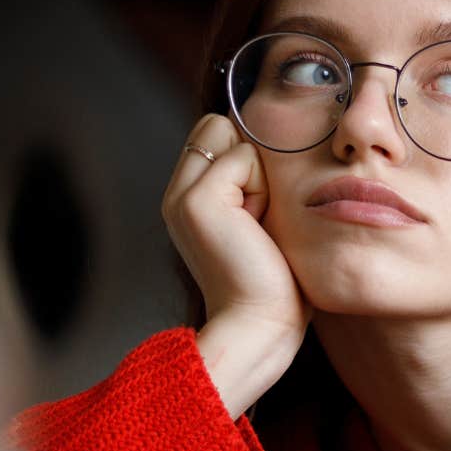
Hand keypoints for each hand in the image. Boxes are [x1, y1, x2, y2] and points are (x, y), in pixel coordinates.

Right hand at [161, 114, 310, 417]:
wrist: (261, 324)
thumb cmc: (274, 282)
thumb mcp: (259, 220)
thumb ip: (249, 182)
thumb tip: (266, 142)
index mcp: (187, 198)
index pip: (215, 132)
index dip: (247, 160)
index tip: (257, 212)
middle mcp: (176, 193)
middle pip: (219, 126)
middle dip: (251, 161)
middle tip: (257, 217)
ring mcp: (181, 195)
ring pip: (232, 136)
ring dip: (259, 176)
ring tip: (257, 225)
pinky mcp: (197, 200)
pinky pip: (243, 157)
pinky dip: (261, 189)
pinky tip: (254, 228)